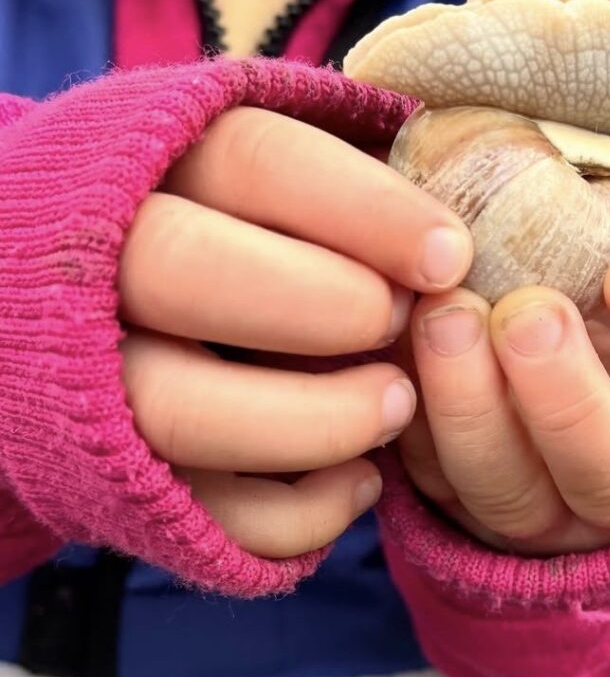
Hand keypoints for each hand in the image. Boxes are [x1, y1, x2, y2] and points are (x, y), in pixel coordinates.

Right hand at [118, 108, 471, 556]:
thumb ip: (345, 183)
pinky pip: (198, 511)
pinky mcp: (115, 478)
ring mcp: (92, 378)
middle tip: (400, 322)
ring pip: (176, 408)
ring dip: (313, 417)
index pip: (253, 161)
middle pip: (183, 267)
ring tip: (396, 405)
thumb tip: (460, 210)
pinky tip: (362, 479)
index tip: (451, 254)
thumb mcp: (269, 179)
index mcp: (153, 162)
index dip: (364, 209)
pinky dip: (296, 514)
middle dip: (322, 303)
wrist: (83, 315)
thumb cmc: (225, 233)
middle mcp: (99, 263)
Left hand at [399, 244, 609, 553]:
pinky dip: (409, 416)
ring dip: (472, 407)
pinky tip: (393, 343)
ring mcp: (539, 515)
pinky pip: (432, 482)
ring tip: (445, 316)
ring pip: (511, 494)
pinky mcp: (458, 511)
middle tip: (527, 313)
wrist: (547, 391)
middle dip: (567, 396)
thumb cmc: (600, 307)